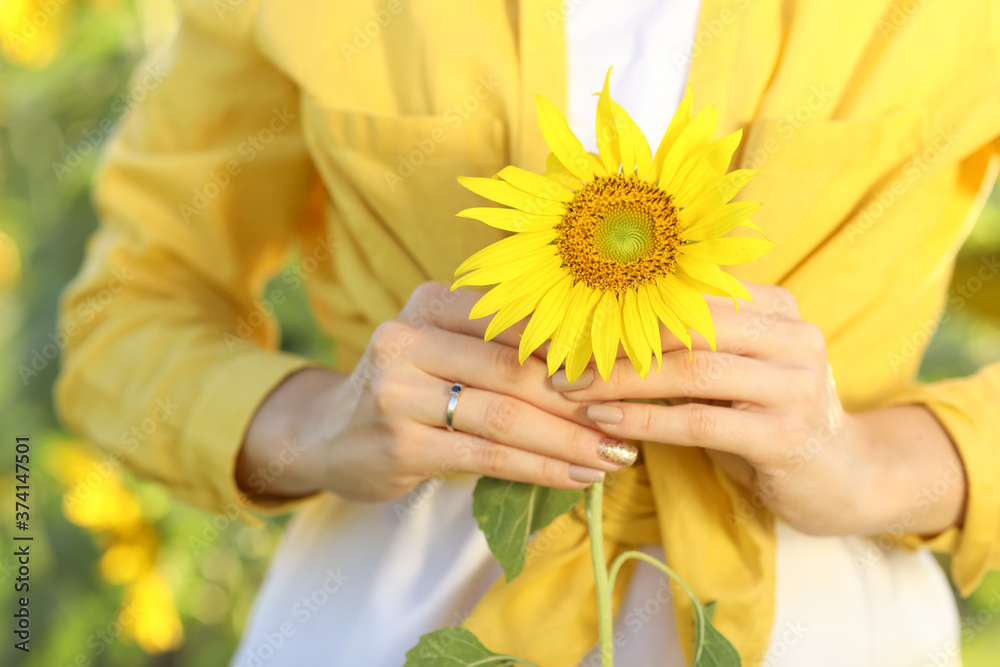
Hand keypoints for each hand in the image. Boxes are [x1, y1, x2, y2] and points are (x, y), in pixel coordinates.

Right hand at [237, 282, 634, 503]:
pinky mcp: (399, 444)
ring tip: (614, 456)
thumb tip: (600, 359)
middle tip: (634, 419)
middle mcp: (408, 337)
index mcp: (430, 302)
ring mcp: (398, 392)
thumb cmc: (407, 388)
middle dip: (584, 399)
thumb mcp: (442, 347)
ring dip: (571, 440)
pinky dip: (540, 469)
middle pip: (517, 368)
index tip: (633, 368)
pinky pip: (487, 457)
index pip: (520, 319)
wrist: (328, 435)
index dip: (580, 345)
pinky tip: (576, 476)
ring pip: (506, 416)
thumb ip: (500, 344)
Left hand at [550, 282, 965, 536]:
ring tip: (572, 390)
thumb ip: (690, 342)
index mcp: (776, 307)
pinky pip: (698, 421)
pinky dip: (644, 420)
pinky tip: (605, 423)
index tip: (570, 317)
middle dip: (616, 341)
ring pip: (690, 370)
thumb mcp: (735, 369)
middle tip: (561, 358)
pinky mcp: (786, 436)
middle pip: (686, 325)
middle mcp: (792, 336)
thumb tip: (600, 324)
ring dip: (621, 381)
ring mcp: (794, 385)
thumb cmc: (769, 417)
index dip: (625, 302)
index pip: (689, 292)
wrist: (843, 478)